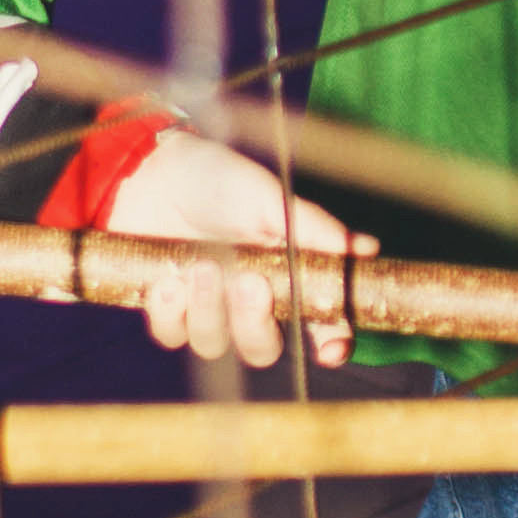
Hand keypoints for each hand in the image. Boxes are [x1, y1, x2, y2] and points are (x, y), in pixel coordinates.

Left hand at [102, 129, 375, 367]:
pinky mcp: (167, 309)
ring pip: (214, 345)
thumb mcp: (270, 199)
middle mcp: (249, 300)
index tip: (329, 348)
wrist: (152, 169)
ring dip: (208, 310)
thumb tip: (365, 250)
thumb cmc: (219, 180)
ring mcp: (206, 308)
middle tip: (249, 284)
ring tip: (201, 265)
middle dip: (255, 325)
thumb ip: (313, 230)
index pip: (320, 323)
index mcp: (286, 275)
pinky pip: (171, 335)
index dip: (331, 342)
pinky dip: (169, 311)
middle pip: (263, 348)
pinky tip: (167, 278)